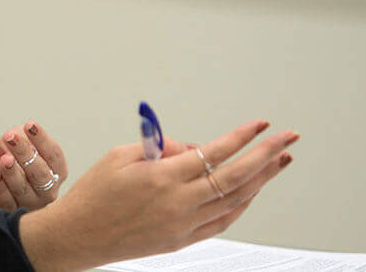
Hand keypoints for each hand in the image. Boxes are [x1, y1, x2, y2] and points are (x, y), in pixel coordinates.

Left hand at [0, 121, 68, 216]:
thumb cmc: (12, 160)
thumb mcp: (18, 144)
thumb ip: (21, 138)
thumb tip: (17, 137)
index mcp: (56, 171)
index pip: (54, 156)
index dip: (42, 140)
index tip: (30, 126)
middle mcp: (47, 191)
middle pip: (40, 173)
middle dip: (25, 153)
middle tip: (10, 137)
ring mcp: (30, 205)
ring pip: (23, 189)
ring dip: (12, 172)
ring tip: (4, 158)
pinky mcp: (10, 214)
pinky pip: (6, 202)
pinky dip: (0, 187)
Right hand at [19, 120, 298, 271]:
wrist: (78, 235)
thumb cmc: (94, 193)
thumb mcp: (121, 156)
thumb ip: (161, 148)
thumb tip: (193, 149)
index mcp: (161, 177)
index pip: (213, 152)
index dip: (240, 137)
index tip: (260, 124)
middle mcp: (178, 203)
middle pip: (234, 177)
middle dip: (266, 156)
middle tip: (288, 139)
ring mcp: (183, 225)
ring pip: (234, 201)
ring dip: (261, 180)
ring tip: (279, 161)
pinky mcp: (181, 241)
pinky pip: (222, 222)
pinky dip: (241, 205)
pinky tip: (252, 191)